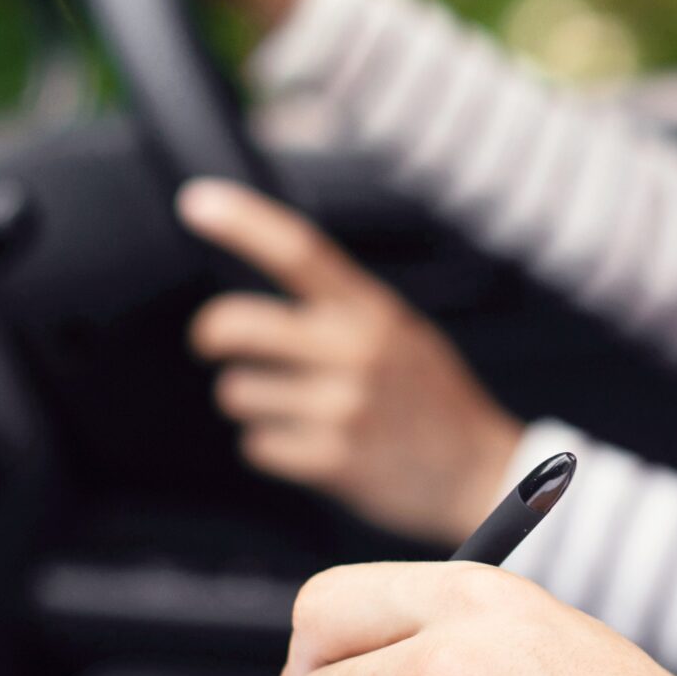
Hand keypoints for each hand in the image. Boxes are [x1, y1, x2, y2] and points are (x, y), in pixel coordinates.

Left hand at [180, 179, 522, 543]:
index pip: (300, 251)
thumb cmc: (430, 398)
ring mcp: (343, 407)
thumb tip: (259, 286)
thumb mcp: (400, 331)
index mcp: (372, 310)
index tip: (196, 202)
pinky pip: (257, 445)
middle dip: (210, 334)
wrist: (479, 473)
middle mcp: (356, 351)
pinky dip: (271, 446)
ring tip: (296, 408)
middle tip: (212, 342)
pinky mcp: (332, 461)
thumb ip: (341, 309)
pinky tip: (311, 446)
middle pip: (238, 324)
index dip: (244, 223)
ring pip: (238, 392)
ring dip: (252, 401)